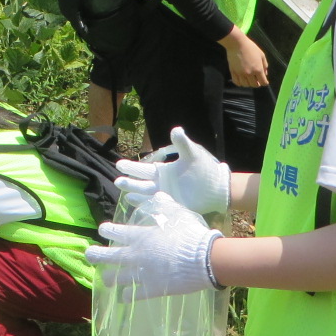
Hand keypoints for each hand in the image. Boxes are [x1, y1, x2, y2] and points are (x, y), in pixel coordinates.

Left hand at [86, 192, 218, 297]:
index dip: (106, 230)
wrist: (203, 258)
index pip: (116, 231)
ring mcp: (142, 273)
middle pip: (109, 256)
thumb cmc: (190, 233)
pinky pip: (133, 295)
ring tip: (105, 278)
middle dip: (96, 255)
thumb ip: (164, 204)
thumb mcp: (177, 213)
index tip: (102, 230)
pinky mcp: (151, 289)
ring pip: (117, 277)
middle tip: (89, 254)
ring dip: (109, 277)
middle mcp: (136, 255)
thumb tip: (157, 195)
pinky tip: (122, 298)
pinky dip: (126, 297)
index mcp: (140, 236)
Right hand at [114, 127, 230, 213]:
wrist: (217, 187)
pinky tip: (137, 205)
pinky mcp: (172, 206)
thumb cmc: (204, 169)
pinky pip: (156, 206)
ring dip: (135, 194)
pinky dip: (146, 206)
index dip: (131, 167)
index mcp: (163, 171)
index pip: (143, 169)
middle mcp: (161, 183)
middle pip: (140, 183)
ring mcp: (165, 196)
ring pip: (145, 195)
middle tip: (117, 181)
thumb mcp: (192, 154)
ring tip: (124, 194)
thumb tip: (176, 129)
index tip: (119, 164)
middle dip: (129, 182)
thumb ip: (182, 143)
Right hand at [221, 30, 268, 87]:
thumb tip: (265, 74)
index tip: (264, 81)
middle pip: (254, 85)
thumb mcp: (261, 55)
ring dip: (248, 84)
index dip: (265, 83)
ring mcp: (240, 74)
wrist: (237, 43)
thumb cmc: (250, 47)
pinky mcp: (233, 72)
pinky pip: (236, 82)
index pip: (263, 82)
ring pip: (245, 85)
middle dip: (257, 84)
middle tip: (256, 80)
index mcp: (258, 69)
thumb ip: (265, 65)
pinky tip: (241, 80)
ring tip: (248, 79)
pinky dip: (239, 83)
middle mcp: (249, 73)